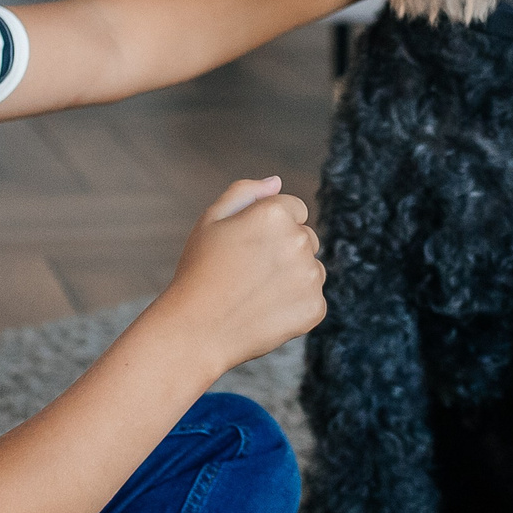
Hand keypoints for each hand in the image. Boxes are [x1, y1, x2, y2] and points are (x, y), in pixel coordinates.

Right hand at [157, 177, 326, 372]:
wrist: (196, 330)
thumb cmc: (199, 271)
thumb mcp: (211, 221)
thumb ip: (245, 193)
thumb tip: (277, 182)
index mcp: (276, 214)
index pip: (295, 209)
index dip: (269, 228)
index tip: (248, 247)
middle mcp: (300, 241)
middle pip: (306, 238)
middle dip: (284, 250)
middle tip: (247, 272)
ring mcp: (310, 277)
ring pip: (311, 269)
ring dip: (292, 277)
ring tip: (255, 293)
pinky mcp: (315, 308)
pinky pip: (312, 299)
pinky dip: (294, 305)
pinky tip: (264, 311)